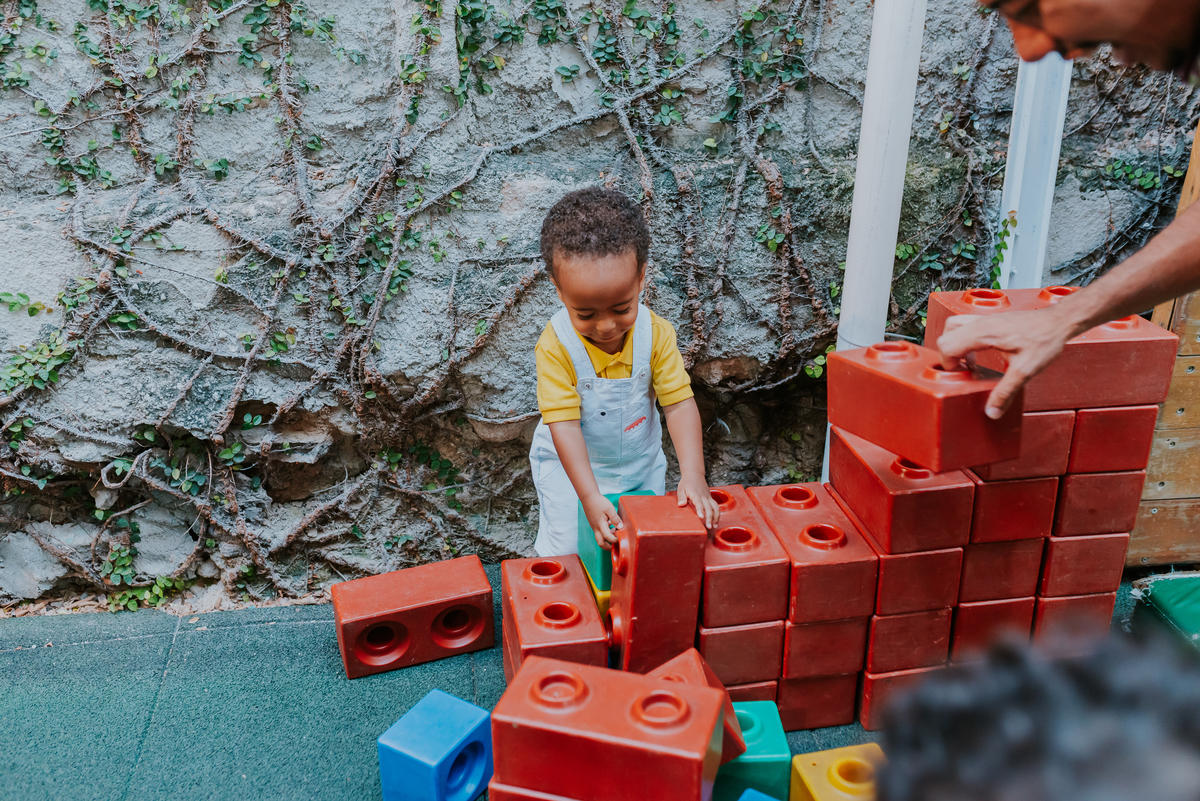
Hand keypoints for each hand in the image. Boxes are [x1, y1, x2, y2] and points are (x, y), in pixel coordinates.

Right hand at [582, 493, 622, 550]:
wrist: (588, 497)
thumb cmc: (599, 502)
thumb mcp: (609, 509)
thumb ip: (615, 519)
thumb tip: (621, 527)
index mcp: (600, 525)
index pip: (607, 537)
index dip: (615, 540)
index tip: (621, 538)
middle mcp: (596, 528)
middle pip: (600, 543)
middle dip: (608, 547)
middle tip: (616, 546)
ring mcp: (594, 526)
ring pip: (599, 537)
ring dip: (607, 539)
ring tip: (615, 532)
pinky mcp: (593, 523)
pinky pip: (599, 531)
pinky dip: (605, 532)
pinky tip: (611, 525)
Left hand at [676, 475, 719, 528]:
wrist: (694, 474)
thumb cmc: (686, 482)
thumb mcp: (681, 489)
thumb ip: (681, 497)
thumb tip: (680, 505)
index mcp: (695, 494)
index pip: (699, 502)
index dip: (700, 509)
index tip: (701, 517)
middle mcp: (703, 496)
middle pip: (709, 507)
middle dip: (710, 517)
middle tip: (709, 526)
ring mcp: (708, 497)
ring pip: (715, 507)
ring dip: (716, 517)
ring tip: (714, 525)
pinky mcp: (710, 498)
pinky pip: (716, 506)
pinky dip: (717, 513)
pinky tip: (716, 520)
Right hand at [937, 308, 1074, 419]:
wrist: (1059, 322)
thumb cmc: (1045, 338)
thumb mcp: (1025, 370)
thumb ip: (1005, 392)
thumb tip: (992, 410)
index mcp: (983, 333)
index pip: (948, 345)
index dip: (948, 364)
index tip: (960, 375)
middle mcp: (980, 323)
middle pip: (946, 335)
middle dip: (948, 356)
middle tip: (962, 370)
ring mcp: (985, 319)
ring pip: (953, 327)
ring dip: (954, 345)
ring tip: (967, 360)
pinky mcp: (991, 320)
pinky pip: (966, 326)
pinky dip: (964, 339)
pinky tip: (979, 352)